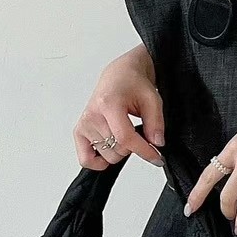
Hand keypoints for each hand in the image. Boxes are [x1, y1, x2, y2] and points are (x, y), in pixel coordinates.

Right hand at [73, 46, 164, 170]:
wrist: (119, 75)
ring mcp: (84, 124)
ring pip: (107, 156)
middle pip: (117, 150)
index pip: (125, 138)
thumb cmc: (132, 83)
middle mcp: (92, 114)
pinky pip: (86, 159)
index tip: (156, 157)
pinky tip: (110, 150)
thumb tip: (156, 144)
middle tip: (138, 132)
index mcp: (108, 103)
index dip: (144, 151)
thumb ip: (156, 123)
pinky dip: (99, 161)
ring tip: (124, 133)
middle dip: (134, 146)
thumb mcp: (152, 99)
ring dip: (120, 151)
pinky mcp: (79, 131)